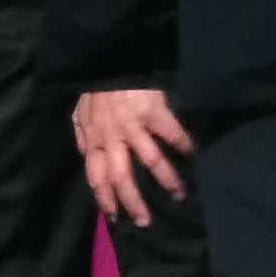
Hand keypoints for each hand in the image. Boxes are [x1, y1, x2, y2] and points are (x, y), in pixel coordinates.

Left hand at [74, 87, 193, 226]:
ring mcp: (134, 125)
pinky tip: (194, 156)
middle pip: (122, 178)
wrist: (112, 56)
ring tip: (179, 195)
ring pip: (151, 161)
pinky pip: (172, 134)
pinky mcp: (154, 111)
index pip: (96, 177)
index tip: (115, 217)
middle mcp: (112, 137)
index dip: (105, 199)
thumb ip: (82, 135)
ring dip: (167, 181)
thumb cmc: (98, 85)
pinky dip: (185, 147)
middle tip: (147, 221)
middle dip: (134, 202)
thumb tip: (87, 156)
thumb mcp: (81, 111)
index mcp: (94, 139)